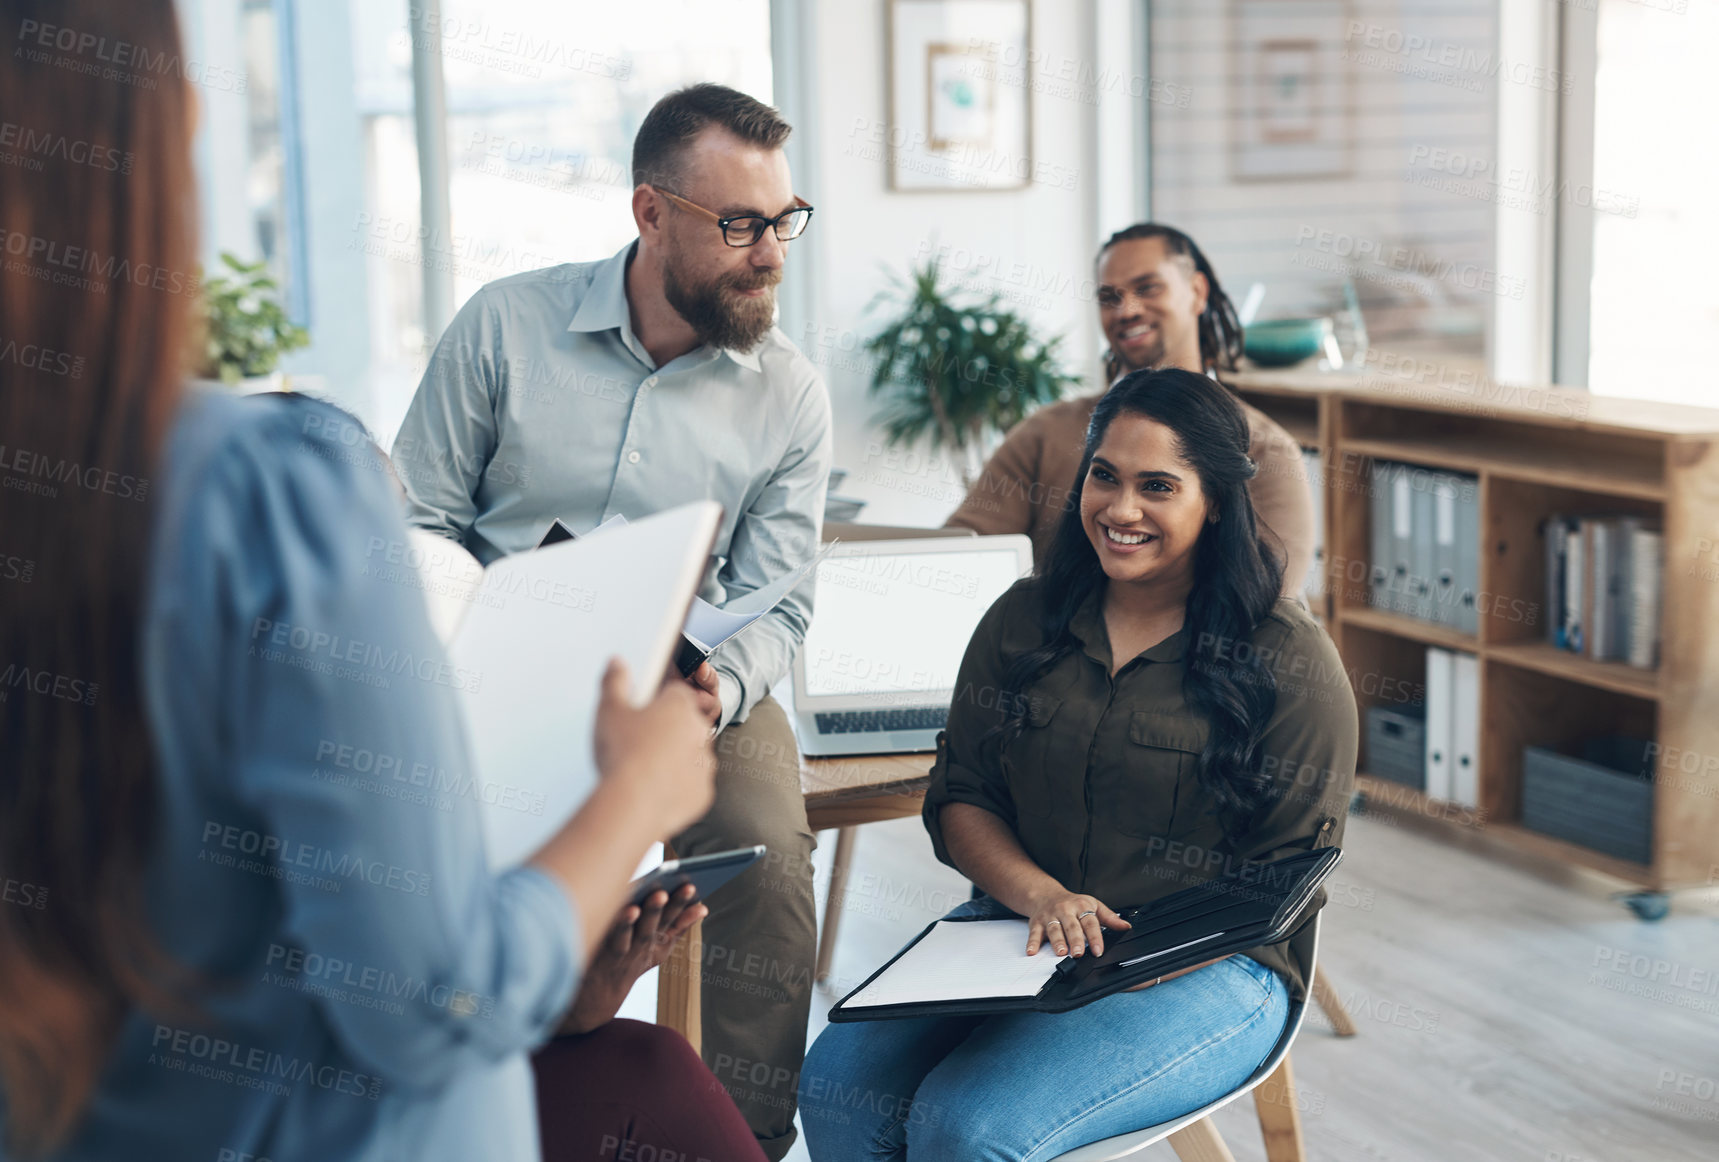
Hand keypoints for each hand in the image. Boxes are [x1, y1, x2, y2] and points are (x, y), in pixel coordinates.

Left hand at [559, 884, 706, 1033]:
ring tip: (660, 894)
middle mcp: (647, 950)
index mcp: (660, 945)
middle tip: (688, 887)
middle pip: (663, 925)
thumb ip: (676, 927)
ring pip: (643, 933)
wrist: (598, 995)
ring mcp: (629, 954)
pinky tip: (628, 907)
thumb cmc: (628, 959)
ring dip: (653, 913)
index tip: (698, 891)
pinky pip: (618, 939)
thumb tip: (702, 907)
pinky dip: (624, 925)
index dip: (690, 911)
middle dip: (676, 905)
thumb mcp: (656, 947)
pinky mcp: (608, 956)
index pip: (678, 925)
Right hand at [594, 659, 715, 835]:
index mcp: (680, 705)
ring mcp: (705, 763)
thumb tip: (617, 663)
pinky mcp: (703, 792)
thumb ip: (614, 682)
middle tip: (638, 743)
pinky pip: (691, 785)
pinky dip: (676, 786)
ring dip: (674, 759)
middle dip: (667, 730)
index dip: (657, 702)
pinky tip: (653, 790)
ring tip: (643, 770)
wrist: (632, 804)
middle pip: (685, 724)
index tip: (642, 713)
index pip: (676, 692)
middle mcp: (699, 731)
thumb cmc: (622, 754)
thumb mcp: (609, 710)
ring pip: (690, 755)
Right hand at [1024, 889, 1130, 957]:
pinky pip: (1034, 933)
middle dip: (1075, 940)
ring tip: (1061, 952)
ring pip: (1054, 929)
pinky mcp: (1036, 923)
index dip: (1095, 937)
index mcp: (1081, 906)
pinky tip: (1032, 951)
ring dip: (1057, 941)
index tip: (1098, 950)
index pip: (1090, 922)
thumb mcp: (1093, 905)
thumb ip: (1109, 918)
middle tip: (1078, 953)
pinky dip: (1032, 943)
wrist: (1045, 894)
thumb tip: (1126, 927)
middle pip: (1071, 926)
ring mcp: (1050, 916)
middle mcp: (1065, 910)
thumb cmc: (1073, 903)